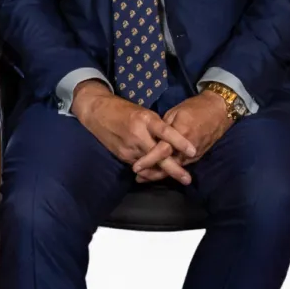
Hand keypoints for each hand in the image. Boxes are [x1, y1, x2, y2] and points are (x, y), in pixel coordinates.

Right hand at [71, 80, 196, 184]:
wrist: (97, 112)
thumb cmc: (123, 109)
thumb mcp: (143, 112)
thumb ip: (156, 126)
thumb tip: (172, 139)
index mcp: (146, 119)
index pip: (166, 132)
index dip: (179, 142)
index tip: (193, 151)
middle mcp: (138, 134)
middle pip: (159, 155)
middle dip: (174, 169)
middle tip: (187, 179)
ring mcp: (129, 147)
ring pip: (150, 164)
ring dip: (163, 171)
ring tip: (179, 177)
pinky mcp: (122, 155)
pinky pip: (140, 165)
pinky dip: (149, 169)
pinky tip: (158, 173)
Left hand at [133, 93, 234, 181]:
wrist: (219, 111)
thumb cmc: (195, 108)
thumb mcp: (176, 112)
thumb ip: (164, 128)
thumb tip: (152, 138)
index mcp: (181, 133)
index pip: (162, 150)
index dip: (149, 159)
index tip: (136, 167)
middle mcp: (188, 148)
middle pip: (168, 164)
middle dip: (152, 173)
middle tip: (138, 178)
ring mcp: (194, 154)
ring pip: (175, 168)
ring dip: (160, 174)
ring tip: (144, 178)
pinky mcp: (198, 157)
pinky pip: (181, 165)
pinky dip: (171, 170)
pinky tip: (159, 173)